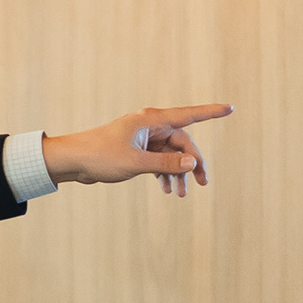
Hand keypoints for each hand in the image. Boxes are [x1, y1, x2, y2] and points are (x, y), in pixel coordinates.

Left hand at [47, 104, 230, 196]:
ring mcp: (143, 138)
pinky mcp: (136, 149)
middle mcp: (150, 126)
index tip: (231, 108)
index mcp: (151, 120)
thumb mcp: (136, 162)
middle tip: (201, 184)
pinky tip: (167, 189)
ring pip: (171, 154)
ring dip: (178, 172)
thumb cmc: (100, 156)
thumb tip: (192, 161)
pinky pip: (159, 160)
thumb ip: (166, 162)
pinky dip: (165, 173)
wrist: (72, 161)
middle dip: (193, 162)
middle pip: (183, 142)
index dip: (211, 112)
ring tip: (181, 194)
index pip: (189, 115)